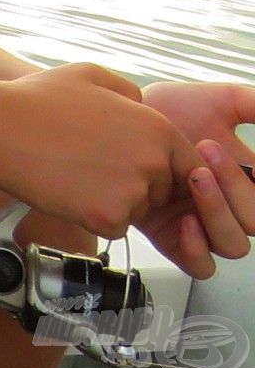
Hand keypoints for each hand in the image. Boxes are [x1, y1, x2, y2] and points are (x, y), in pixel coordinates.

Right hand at [0, 64, 201, 247]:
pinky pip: (114, 227)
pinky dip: (93, 216)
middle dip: (133, 183)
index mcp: (156, 126)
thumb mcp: (89, 75)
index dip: (156, 164)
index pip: (185, 162)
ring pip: (137, 210)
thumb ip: (127, 90)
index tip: (127, 162)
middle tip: (89, 164)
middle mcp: (153, 160)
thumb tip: (140, 105)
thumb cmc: (35, 101)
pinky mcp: (109, 217)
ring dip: (112, 200)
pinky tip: (66, 190)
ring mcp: (133, 191)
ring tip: (73, 172)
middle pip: (161, 190)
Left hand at [137, 82, 254, 274]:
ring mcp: (201, 223)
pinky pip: (199, 265)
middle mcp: (228, 207)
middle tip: (208, 150)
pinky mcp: (171, 236)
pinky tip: (184, 220)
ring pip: (232, 245)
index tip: (247, 158)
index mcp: (245, 182)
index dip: (253, 186)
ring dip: (218, 213)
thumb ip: (252, 106)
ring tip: (194, 176)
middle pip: (253, 223)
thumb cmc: (173, 110)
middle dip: (236, 188)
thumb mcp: (221, 102)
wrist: (125, 117)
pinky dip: (198, 249)